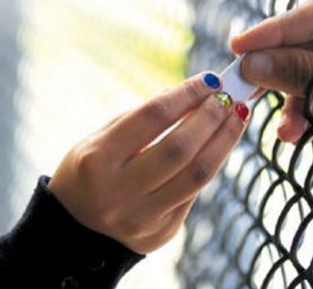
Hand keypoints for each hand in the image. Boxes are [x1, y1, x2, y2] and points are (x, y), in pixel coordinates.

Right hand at [48, 73, 248, 253]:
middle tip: (229, 97)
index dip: (186, 94)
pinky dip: (210, 163)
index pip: (152, 117)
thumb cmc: (90, 172)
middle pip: (180, 148)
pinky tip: (221, 143)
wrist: (74, 232)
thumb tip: (192, 94)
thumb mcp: (100, 140)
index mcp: (97, 159)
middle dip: (211, 117)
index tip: (210, 80)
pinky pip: (194, 192)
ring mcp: (142, 217)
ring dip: (224, 141)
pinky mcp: (161, 233)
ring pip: (197, 175)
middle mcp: (119, 192)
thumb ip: (142, 119)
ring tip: (238, 117)